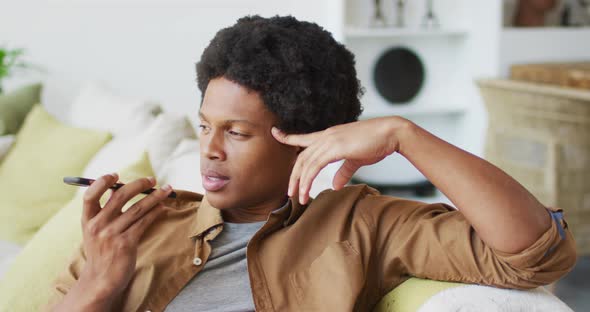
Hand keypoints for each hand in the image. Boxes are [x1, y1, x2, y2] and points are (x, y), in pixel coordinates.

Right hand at [78, 173, 172, 301]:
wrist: (101, 280)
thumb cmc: (101, 252)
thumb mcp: (95, 231)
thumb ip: (104, 210)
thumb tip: (118, 187)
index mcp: (87, 220)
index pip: (90, 195)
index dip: (102, 182)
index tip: (116, 175)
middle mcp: (98, 226)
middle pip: (119, 196)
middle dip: (138, 184)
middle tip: (151, 179)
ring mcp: (112, 235)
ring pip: (137, 208)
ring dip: (154, 196)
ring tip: (166, 189)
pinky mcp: (126, 243)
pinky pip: (144, 222)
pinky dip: (155, 212)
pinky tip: (162, 207)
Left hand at [272, 116, 411, 203]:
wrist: (390, 133)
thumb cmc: (376, 143)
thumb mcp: (356, 159)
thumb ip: (344, 171)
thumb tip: (336, 185)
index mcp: (329, 136)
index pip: (304, 137)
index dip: (288, 136)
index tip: (275, 133)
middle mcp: (326, 136)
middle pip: (301, 156)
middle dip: (293, 175)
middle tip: (289, 192)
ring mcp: (330, 140)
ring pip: (306, 163)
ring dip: (300, 182)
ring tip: (298, 198)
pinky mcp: (335, 147)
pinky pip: (315, 166)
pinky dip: (308, 179)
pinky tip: (306, 191)